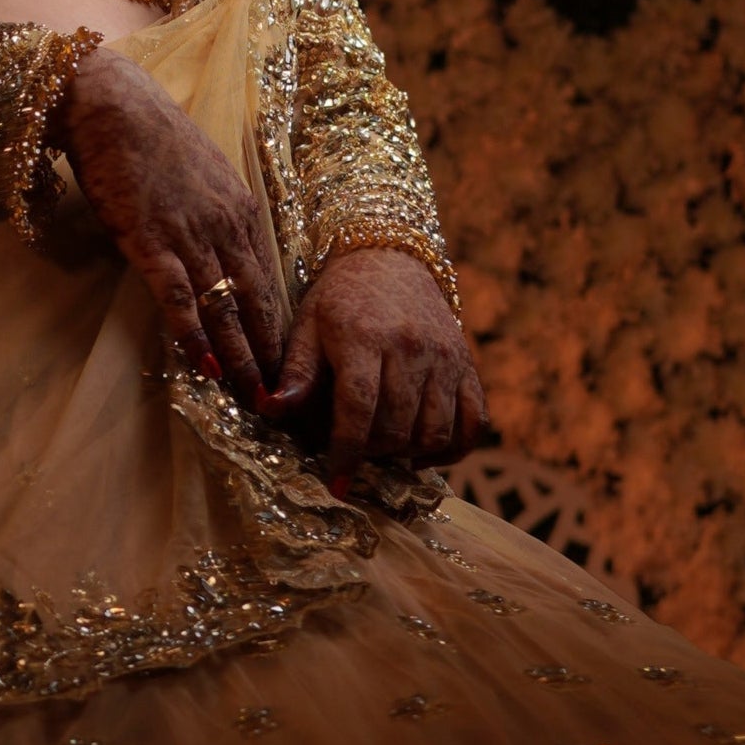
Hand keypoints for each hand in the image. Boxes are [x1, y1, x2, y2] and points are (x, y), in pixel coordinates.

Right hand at [57, 50, 286, 392]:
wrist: (111, 105)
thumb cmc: (149, 137)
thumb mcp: (201, 175)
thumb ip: (216, 215)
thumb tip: (219, 253)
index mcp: (241, 210)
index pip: (269, 283)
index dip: (280, 329)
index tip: (289, 365)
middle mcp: (225, 226)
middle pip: (256, 303)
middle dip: (271, 354)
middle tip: (283, 398)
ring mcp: (190, 234)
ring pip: (225, 308)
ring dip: (241, 357)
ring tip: (254, 397)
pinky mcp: (150, 240)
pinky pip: (179, 297)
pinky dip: (194, 335)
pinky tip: (206, 366)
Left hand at [268, 245, 485, 474]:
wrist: (390, 259)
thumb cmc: (339, 299)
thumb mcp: (307, 325)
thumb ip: (296, 372)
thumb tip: (270, 410)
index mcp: (365, 338)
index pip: (359, 409)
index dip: (348, 453)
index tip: (336, 485)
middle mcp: (412, 349)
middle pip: (396, 427)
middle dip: (372, 453)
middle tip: (353, 452)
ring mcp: (445, 358)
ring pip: (435, 431)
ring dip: (407, 453)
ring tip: (382, 447)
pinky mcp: (467, 364)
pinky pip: (474, 421)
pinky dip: (452, 448)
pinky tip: (422, 453)